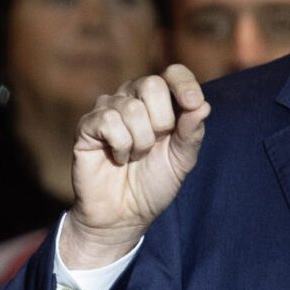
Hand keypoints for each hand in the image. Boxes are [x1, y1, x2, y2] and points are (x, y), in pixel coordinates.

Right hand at [61, 66, 209, 270]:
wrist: (124, 215)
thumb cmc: (153, 184)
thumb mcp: (181, 160)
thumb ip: (192, 132)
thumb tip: (202, 104)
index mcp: (159, 102)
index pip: (173, 73)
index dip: (184, 84)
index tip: (192, 105)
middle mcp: (132, 99)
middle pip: (152, 84)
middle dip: (162, 122)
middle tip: (155, 146)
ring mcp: (107, 109)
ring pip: (132, 108)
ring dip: (141, 142)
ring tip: (135, 157)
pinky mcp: (87, 125)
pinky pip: (108, 121)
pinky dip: (121, 146)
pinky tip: (117, 157)